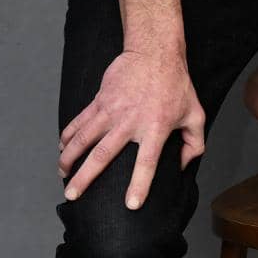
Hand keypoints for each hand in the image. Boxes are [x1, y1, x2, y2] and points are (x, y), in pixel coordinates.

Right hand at [57, 48, 205, 208]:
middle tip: (72, 195)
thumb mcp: (195, 114)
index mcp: (156, 128)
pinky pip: (79, 121)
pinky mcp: (99, 100)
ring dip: (70, 158)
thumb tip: (183, 167)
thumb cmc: (176, 84)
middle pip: (103, 155)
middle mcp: (130, 122)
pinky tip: (62, 148)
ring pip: (83, 138)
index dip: (139, 185)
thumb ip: (194, 144)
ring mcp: (111, 110)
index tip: (130, 205)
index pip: (147, 162)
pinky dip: (68, 135)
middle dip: (85, 177)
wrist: (154, 53)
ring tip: (62, 174)